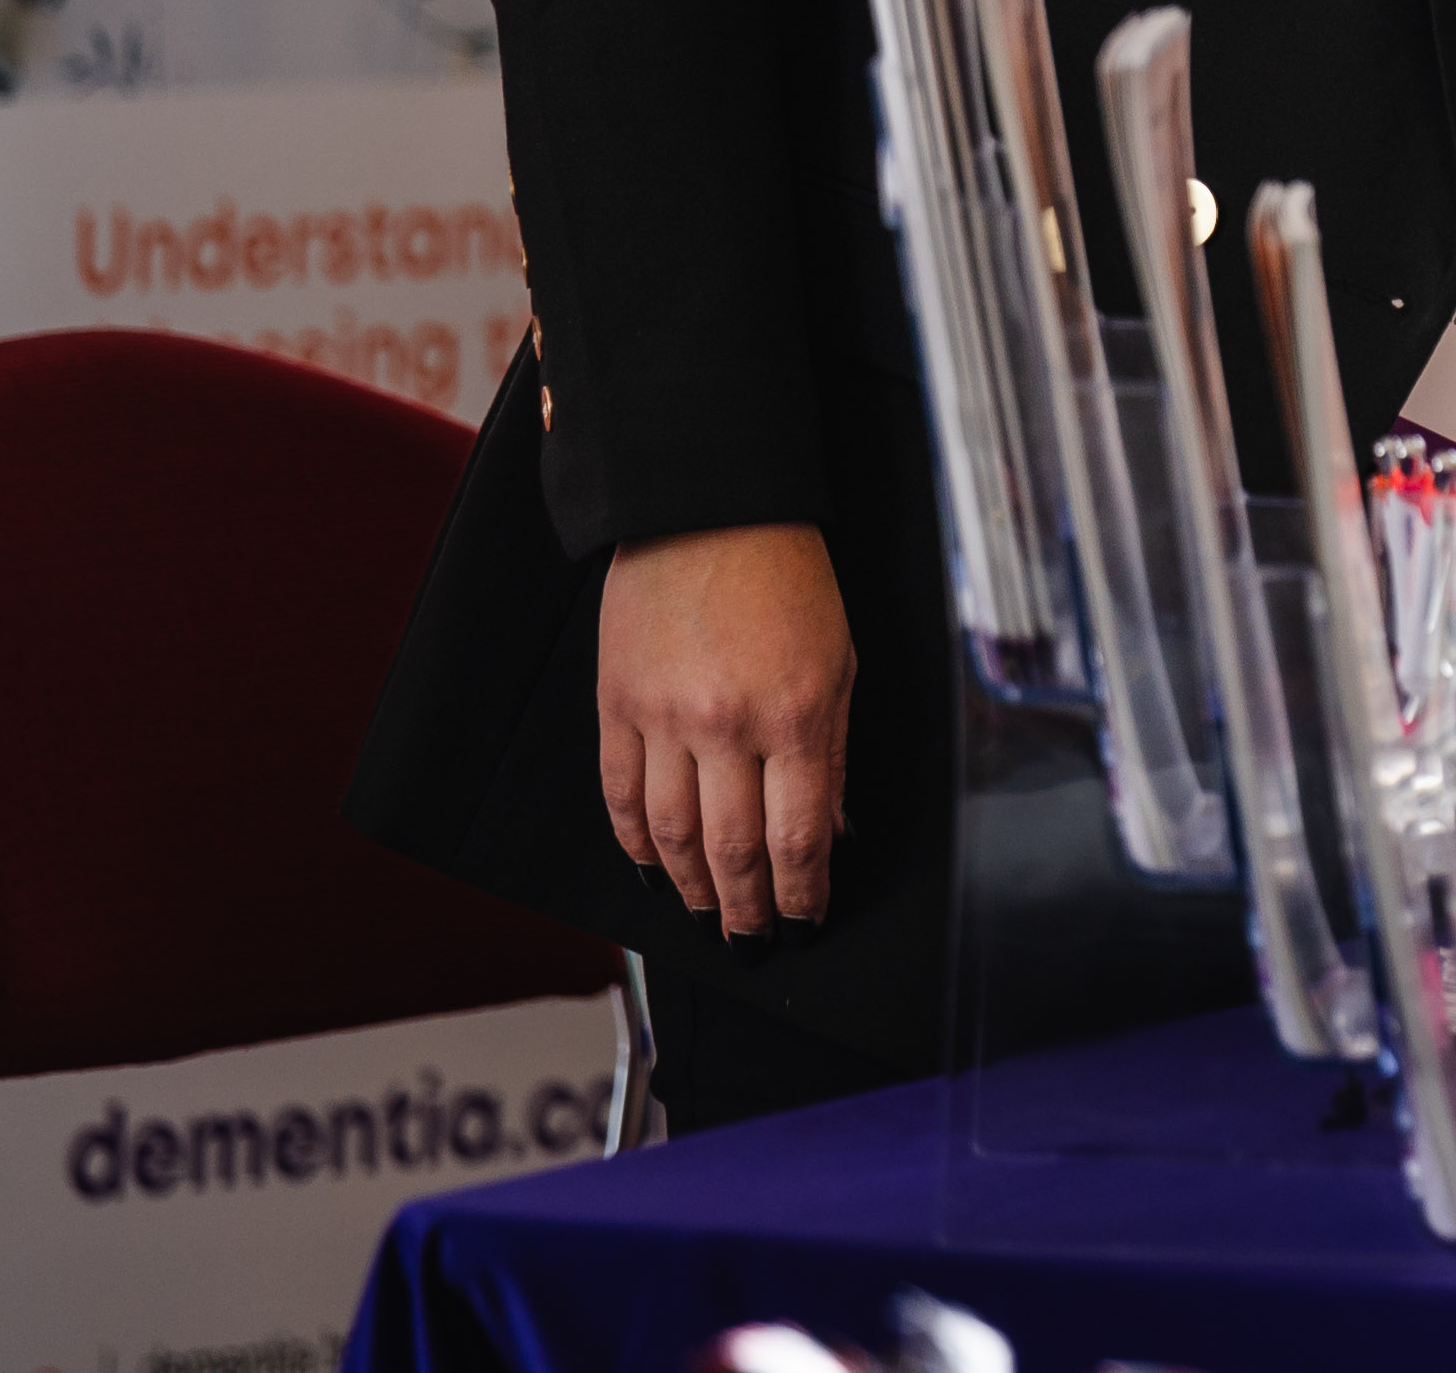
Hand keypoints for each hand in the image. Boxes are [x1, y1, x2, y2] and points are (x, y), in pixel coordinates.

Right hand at [595, 522, 854, 938]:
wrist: (707, 512)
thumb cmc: (787, 576)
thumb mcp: (839, 661)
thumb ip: (834, 754)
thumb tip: (832, 831)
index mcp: (794, 714)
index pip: (799, 837)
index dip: (802, 894)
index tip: (806, 922)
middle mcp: (726, 725)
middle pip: (731, 850)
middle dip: (746, 909)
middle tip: (752, 942)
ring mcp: (663, 719)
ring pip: (670, 837)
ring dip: (690, 890)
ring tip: (708, 917)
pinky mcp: (616, 707)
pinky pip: (620, 796)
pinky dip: (634, 845)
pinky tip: (650, 870)